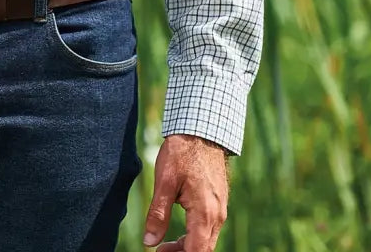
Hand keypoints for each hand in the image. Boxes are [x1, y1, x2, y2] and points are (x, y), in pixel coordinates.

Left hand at [143, 134, 228, 250]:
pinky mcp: (219, 201)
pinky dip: (196, 235)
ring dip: (189, 245)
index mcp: (204, 213)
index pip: (196, 251)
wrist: (201, 130)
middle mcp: (217, 215)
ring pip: (207, 239)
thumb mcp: (164, 182)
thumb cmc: (182, 153)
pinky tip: (181, 230)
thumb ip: (158, 214)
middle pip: (203, 249)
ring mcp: (220, 208)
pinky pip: (210, 227)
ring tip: (166, 243)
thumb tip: (149, 241)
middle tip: (160, 250)